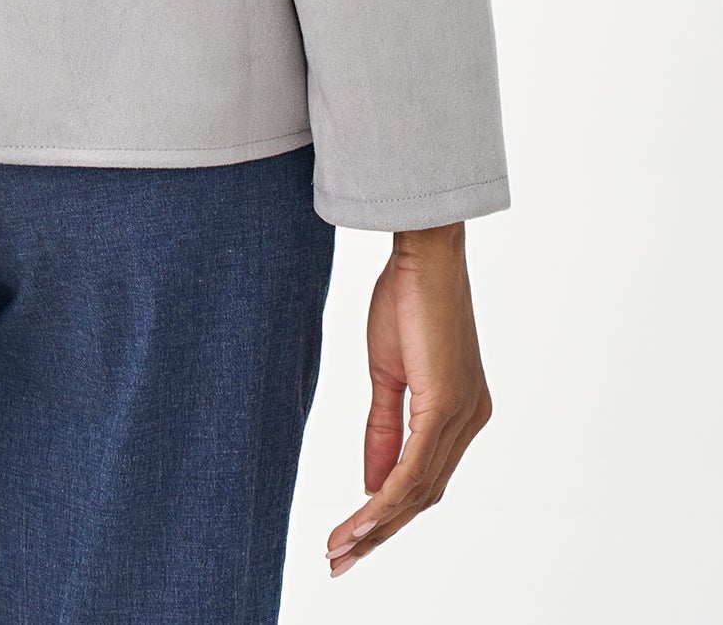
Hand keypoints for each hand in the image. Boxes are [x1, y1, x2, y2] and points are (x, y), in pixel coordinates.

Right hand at [325, 220, 492, 577]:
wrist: (423, 249)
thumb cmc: (407, 296)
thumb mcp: (388, 371)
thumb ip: (384, 429)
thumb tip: (371, 484)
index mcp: (460, 410)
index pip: (423, 477)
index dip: (387, 511)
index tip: (351, 537)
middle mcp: (470, 419)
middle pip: (423, 495)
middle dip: (379, 533)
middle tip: (340, 561)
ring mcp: (464, 414)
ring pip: (418, 490)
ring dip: (377, 525)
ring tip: (340, 549)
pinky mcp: (448, 404)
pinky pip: (415, 467)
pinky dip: (385, 498)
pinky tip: (362, 520)